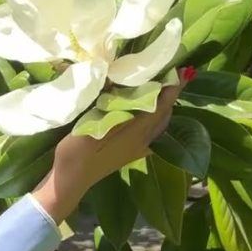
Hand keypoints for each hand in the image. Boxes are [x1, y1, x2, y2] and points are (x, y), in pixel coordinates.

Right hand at [31, 67, 191, 222]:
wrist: (71, 180)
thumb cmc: (77, 152)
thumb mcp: (92, 126)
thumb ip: (113, 110)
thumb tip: (129, 89)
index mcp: (135, 132)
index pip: (161, 106)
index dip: (172, 89)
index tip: (180, 70)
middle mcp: (143, 141)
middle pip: (164, 115)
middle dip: (169, 95)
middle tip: (167, 74)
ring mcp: (138, 149)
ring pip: (160, 125)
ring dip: (163, 107)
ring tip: (158, 89)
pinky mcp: (132, 153)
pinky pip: (152, 132)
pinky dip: (155, 119)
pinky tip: (144, 112)